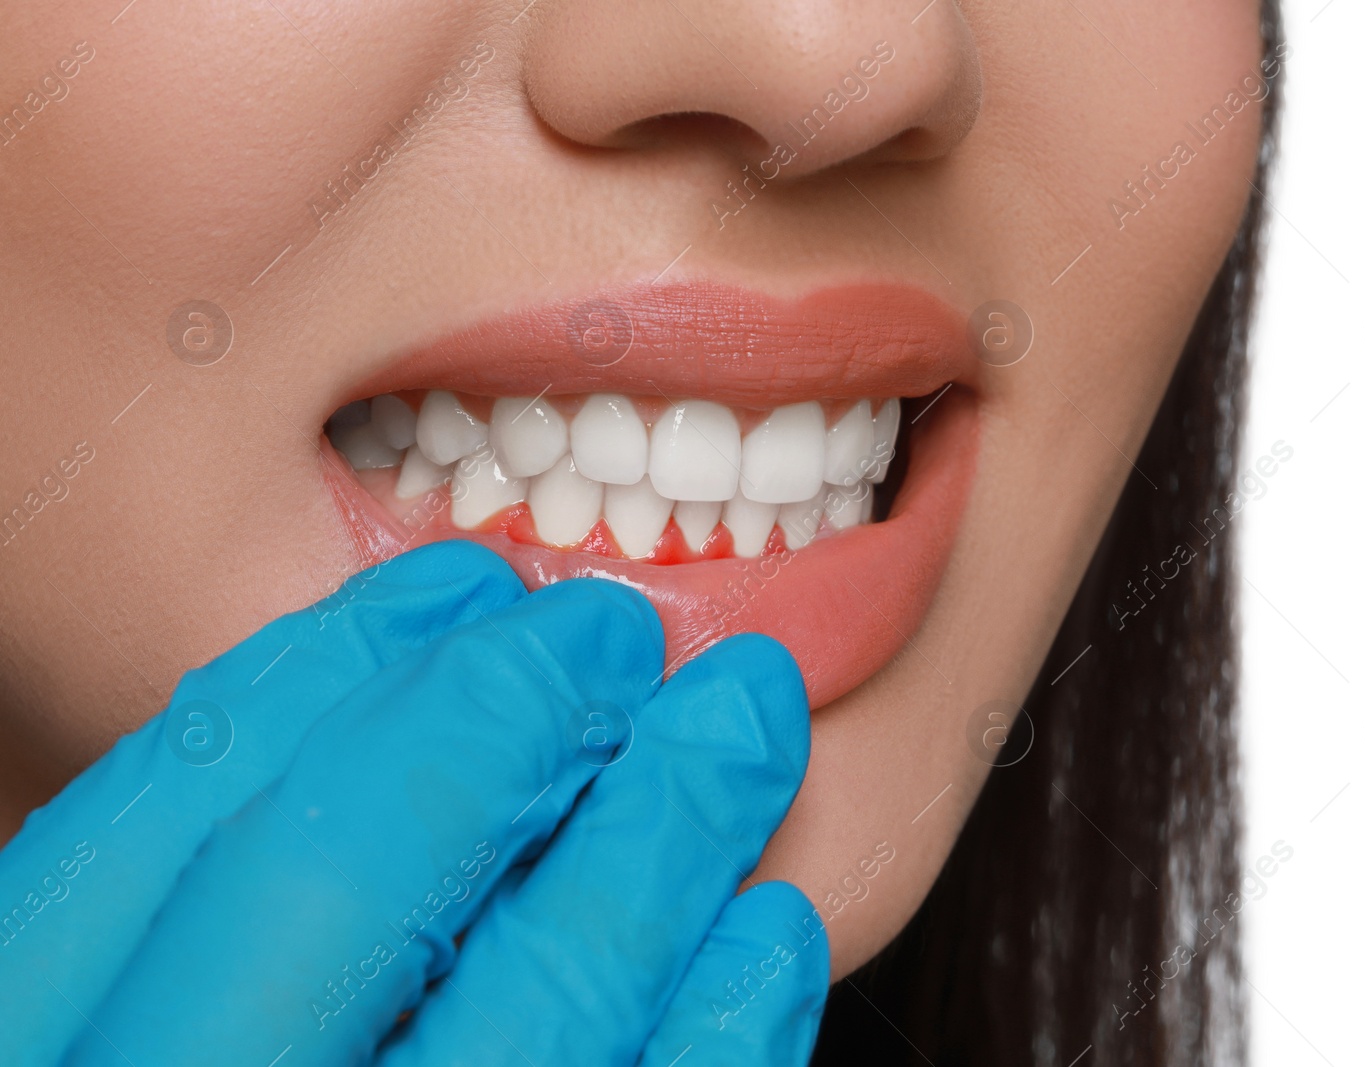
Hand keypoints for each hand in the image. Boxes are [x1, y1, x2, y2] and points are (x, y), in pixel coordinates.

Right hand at [0, 541, 828, 1064]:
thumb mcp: (117, 1025)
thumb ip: (170, 947)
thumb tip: (352, 728)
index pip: (150, 829)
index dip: (320, 678)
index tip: (457, 582)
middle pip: (330, 890)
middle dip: (493, 721)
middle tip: (617, 621)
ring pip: (525, 1018)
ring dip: (651, 842)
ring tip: (737, 726)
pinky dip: (714, 1043)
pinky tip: (765, 937)